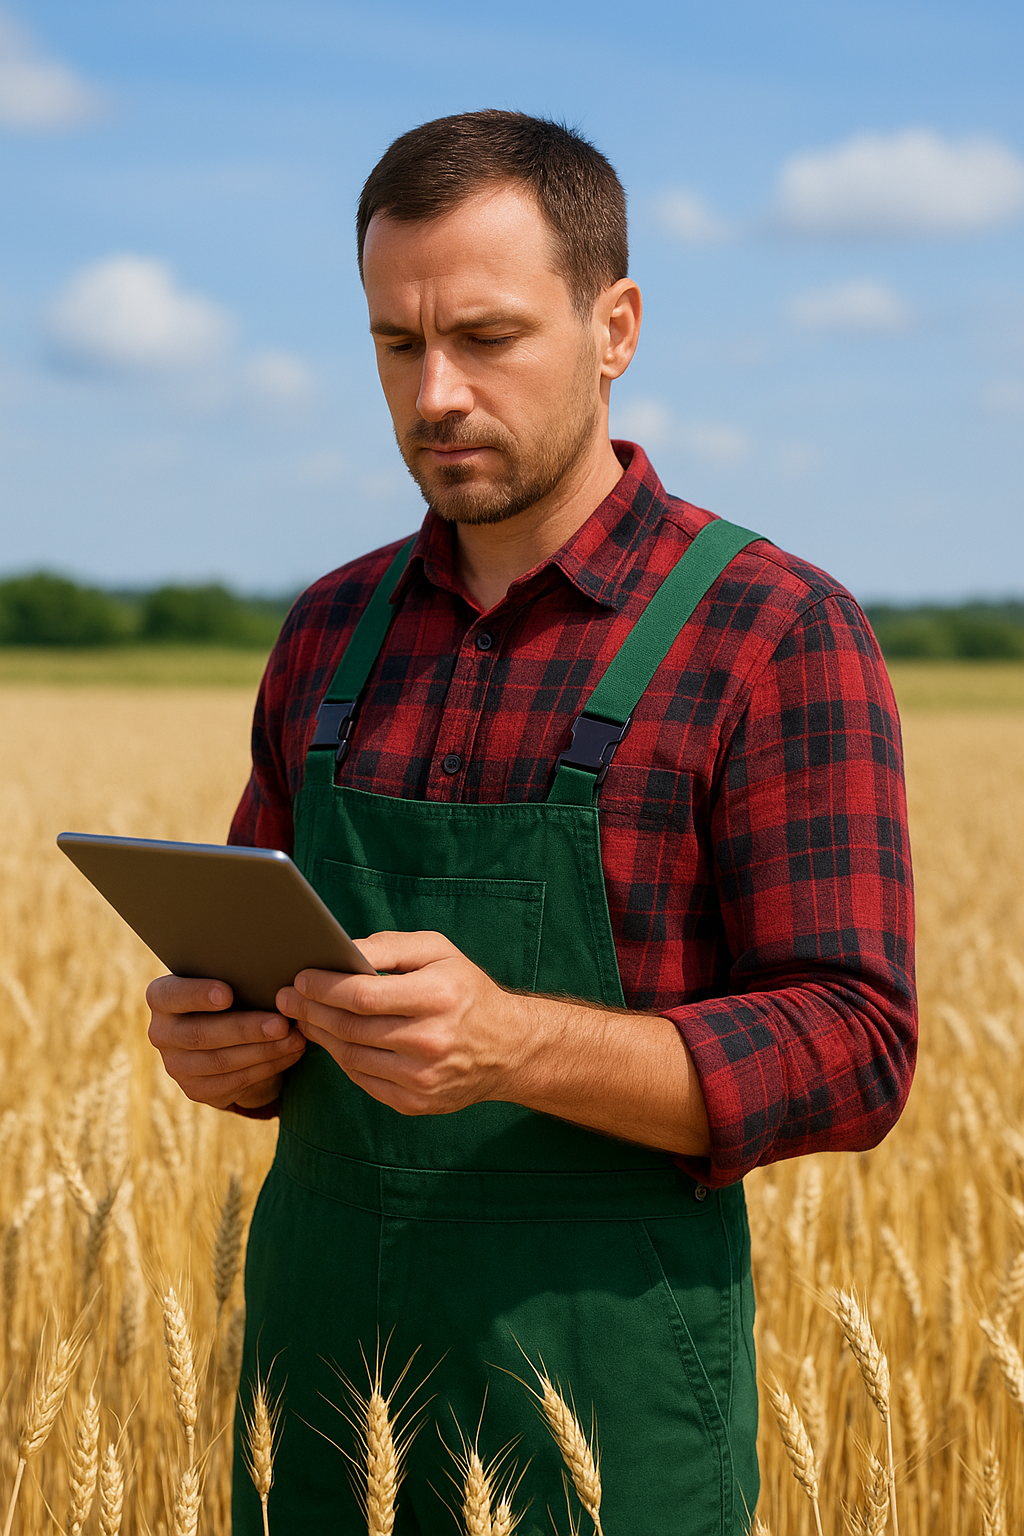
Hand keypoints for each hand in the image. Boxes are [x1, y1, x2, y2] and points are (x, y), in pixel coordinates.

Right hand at [146, 975, 305, 1109]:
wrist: (227, 1038)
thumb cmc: (234, 995)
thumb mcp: (230, 982)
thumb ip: (237, 977)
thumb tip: (273, 973)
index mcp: (162, 997)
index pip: (171, 995)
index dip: (197, 995)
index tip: (227, 994)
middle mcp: (162, 1033)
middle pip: (201, 1034)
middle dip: (245, 1029)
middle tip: (281, 1024)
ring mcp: (176, 1066)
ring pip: (221, 1061)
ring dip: (263, 1051)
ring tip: (295, 1039)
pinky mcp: (197, 1090)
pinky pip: (234, 1081)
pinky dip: (268, 1066)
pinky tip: (291, 1054)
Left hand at [276, 931, 710, 1154]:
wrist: (508, 1048)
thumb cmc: (466, 989)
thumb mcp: (438, 951)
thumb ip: (388, 946)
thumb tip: (338, 951)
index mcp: (437, 997)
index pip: (362, 995)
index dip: (323, 987)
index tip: (299, 977)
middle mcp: (430, 1041)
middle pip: (350, 1028)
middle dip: (311, 1011)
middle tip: (287, 998)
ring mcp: (422, 1078)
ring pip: (350, 1057)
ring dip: (320, 1036)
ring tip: (304, 1017)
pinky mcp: (415, 1102)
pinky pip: (363, 1080)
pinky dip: (342, 1059)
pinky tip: (333, 1041)